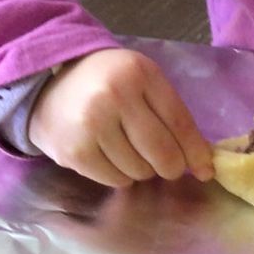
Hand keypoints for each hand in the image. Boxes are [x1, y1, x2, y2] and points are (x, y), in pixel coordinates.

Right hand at [28, 49, 212, 189]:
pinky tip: (112, 157)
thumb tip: (203, 162)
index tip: (206, 169)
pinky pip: (115, 179)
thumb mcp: (141, 81)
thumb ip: (172, 113)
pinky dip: (121, 176)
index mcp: (139, 74)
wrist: (48, 85)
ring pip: (140, 170)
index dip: (196, 151)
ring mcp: (91, 125)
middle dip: (172, 166)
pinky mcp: (74, 151)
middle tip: (168, 165)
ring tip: (131, 151)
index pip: (180, 122)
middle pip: (162, 152)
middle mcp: (115, 96)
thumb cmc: (106, 83)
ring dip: (143, 170)